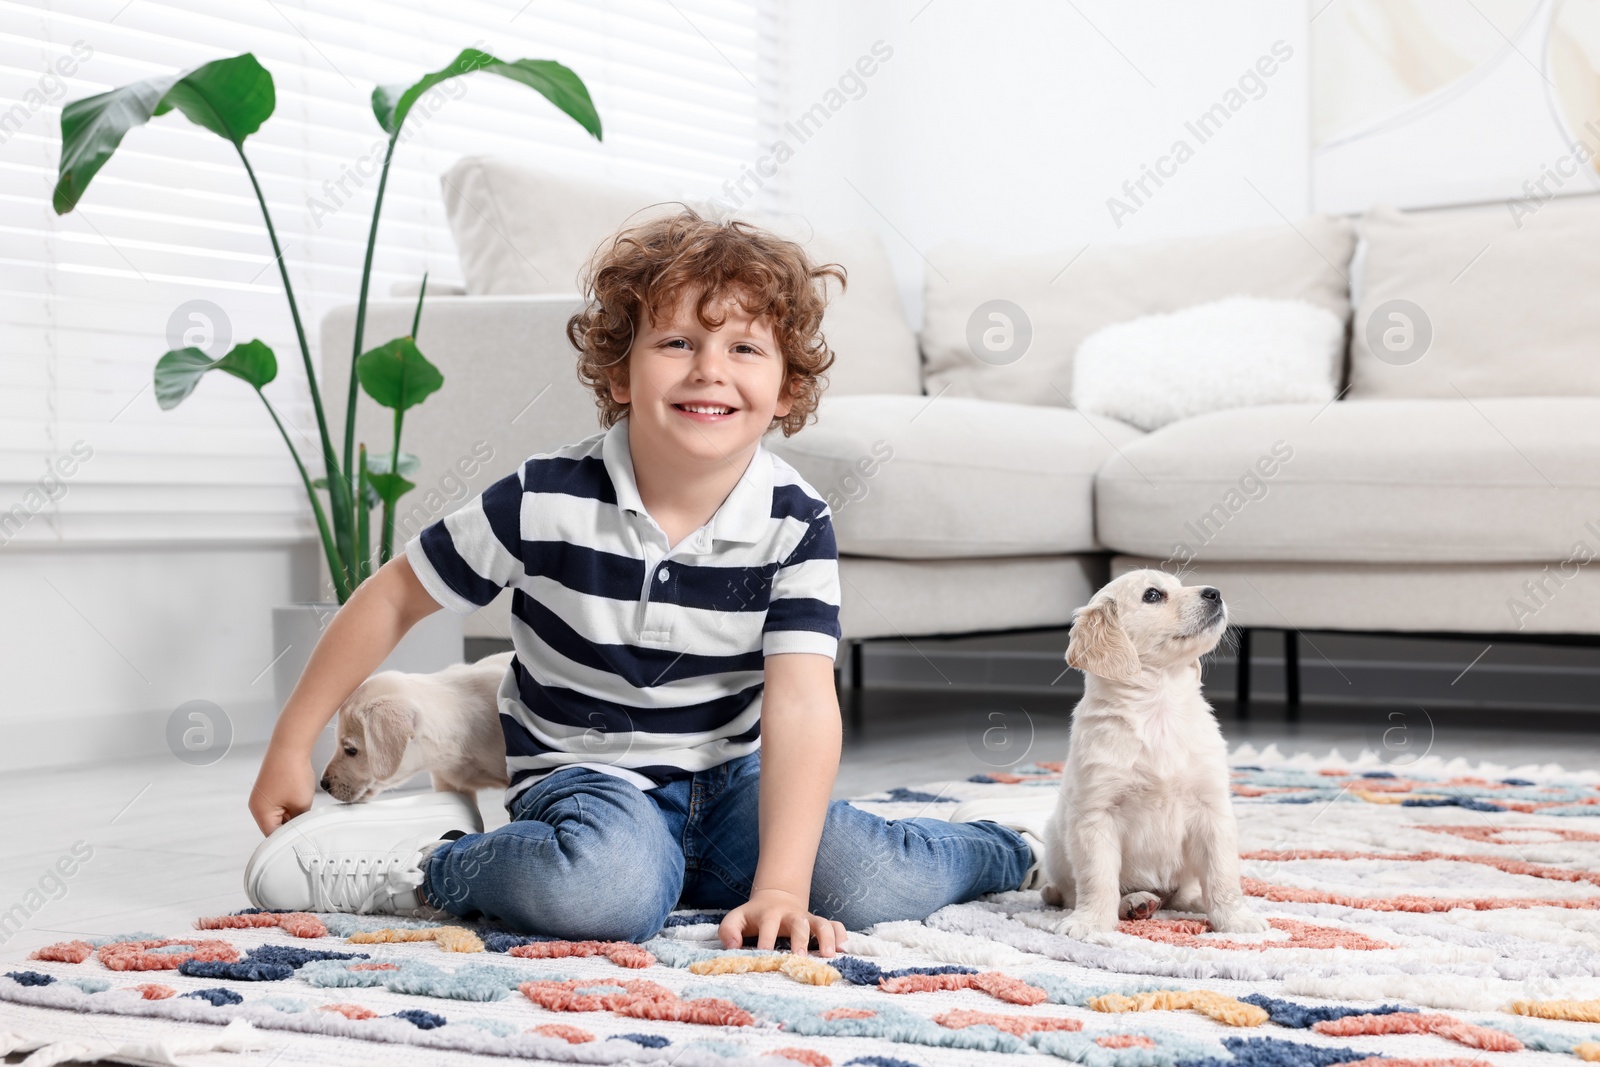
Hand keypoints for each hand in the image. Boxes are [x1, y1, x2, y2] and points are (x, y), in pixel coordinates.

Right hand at [249, 746, 312, 834]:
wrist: (291, 747)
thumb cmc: (293, 774)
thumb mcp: (301, 804)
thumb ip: (299, 821)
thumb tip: (300, 828)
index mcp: (260, 813)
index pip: (274, 836)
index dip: (289, 839)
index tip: (303, 840)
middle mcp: (257, 806)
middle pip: (275, 826)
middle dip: (291, 825)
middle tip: (307, 824)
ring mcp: (262, 796)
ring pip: (279, 815)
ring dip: (292, 813)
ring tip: (304, 806)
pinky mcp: (269, 788)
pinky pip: (280, 803)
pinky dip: (290, 804)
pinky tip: (301, 797)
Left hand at [718, 887, 846, 957]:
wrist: (776, 898)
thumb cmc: (754, 916)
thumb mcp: (736, 918)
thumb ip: (729, 930)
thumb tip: (732, 947)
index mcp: (769, 914)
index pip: (767, 926)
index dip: (766, 940)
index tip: (765, 956)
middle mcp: (791, 915)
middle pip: (798, 923)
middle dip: (800, 939)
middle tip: (799, 956)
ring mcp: (808, 918)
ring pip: (822, 923)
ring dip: (826, 938)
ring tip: (829, 955)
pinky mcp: (819, 923)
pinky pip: (836, 925)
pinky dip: (841, 935)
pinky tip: (843, 949)